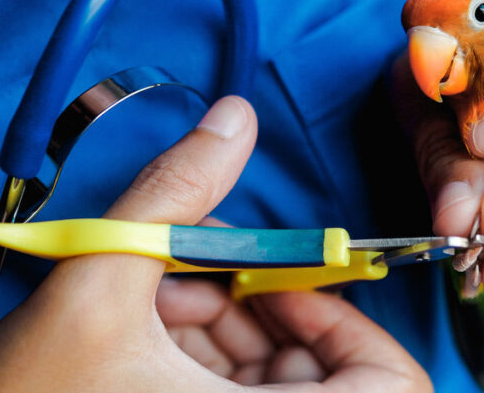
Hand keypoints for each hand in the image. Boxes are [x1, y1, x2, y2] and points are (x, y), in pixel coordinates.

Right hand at [0, 97, 429, 391]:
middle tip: (195, 268)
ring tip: (149, 288)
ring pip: (264, 375)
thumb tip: (233, 119)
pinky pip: (221, 387)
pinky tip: (139, 311)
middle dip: (260, 305)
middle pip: (319, 374)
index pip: (390, 391)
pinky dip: (193, 341)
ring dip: (217, 316)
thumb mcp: (93, 282)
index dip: (352, 328)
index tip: (282, 283)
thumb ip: (170, 195)